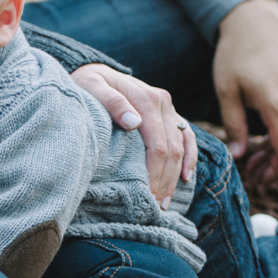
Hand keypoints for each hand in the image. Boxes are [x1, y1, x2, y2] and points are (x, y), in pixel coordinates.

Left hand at [71, 63, 197, 205]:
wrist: (93, 70)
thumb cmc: (88, 84)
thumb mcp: (92, 87)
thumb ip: (112, 102)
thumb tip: (134, 123)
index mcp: (146, 98)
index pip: (158, 145)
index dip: (154, 173)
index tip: (147, 196)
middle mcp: (163, 102)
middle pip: (171, 149)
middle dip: (164, 181)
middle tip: (154, 207)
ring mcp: (169, 108)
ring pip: (182, 146)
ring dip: (175, 176)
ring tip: (165, 202)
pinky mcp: (170, 113)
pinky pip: (188, 136)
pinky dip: (190, 157)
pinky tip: (186, 178)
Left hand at [213, 0, 277, 181]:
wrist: (255, 19)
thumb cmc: (236, 53)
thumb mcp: (227, 91)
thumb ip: (234, 126)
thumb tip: (238, 156)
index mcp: (277, 105)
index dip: (275, 171)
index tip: (256, 178)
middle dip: (275, 165)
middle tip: (251, 172)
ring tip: (252, 157)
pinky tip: (262, 136)